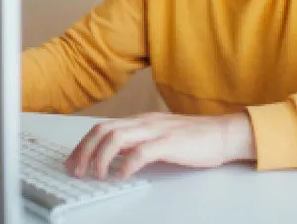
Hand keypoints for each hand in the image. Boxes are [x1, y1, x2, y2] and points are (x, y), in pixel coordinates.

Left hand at [64, 112, 255, 179]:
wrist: (223, 133)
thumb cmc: (196, 137)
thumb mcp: (161, 136)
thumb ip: (140, 143)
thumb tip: (117, 158)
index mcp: (142, 120)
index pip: (104, 127)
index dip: (83, 144)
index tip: (73, 161)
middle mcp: (145, 122)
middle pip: (104, 130)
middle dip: (84, 151)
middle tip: (76, 170)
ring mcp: (157, 130)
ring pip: (116, 138)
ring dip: (100, 157)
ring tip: (97, 175)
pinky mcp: (170, 143)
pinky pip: (141, 152)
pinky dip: (127, 165)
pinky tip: (123, 176)